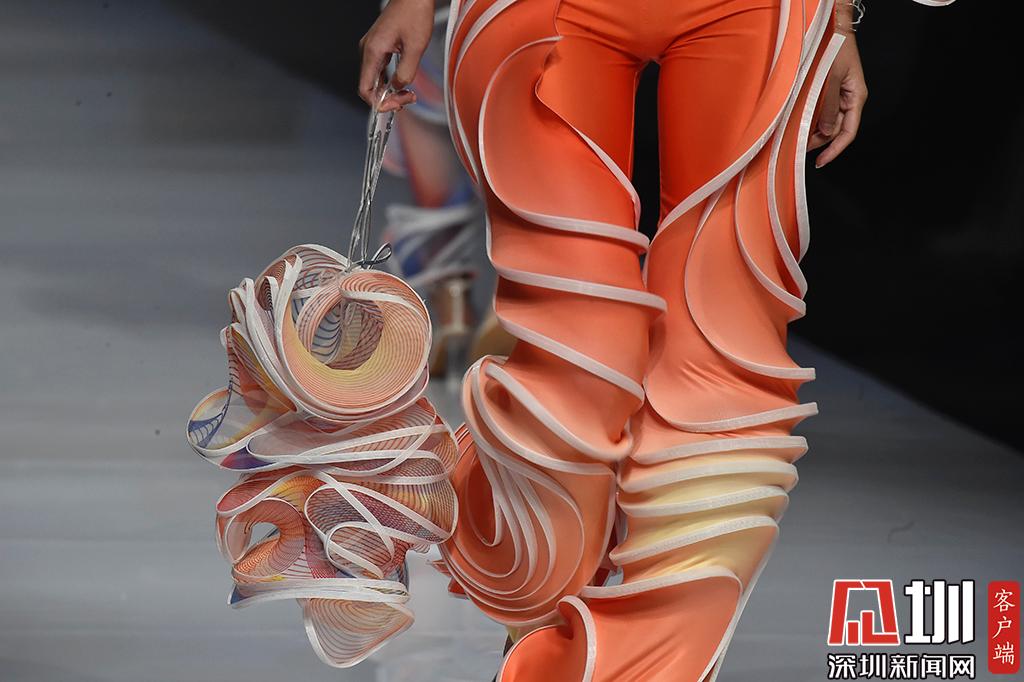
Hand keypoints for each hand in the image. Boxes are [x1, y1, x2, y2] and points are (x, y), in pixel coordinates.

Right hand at [358, 0, 434, 111]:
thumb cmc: (414, 13)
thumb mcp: (415, 47)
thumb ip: (406, 72)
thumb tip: (398, 87)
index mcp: (372, 51)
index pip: (365, 89)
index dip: (380, 103)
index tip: (398, 104)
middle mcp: (368, 50)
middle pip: (370, 87)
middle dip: (388, 98)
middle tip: (408, 98)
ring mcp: (372, 48)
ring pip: (376, 80)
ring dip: (390, 90)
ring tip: (409, 93)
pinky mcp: (380, 46)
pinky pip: (380, 70)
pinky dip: (391, 80)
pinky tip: (404, 82)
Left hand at [810, 34, 866, 167]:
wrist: (830, 28)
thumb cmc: (834, 47)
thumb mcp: (829, 78)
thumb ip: (827, 107)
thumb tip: (825, 132)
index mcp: (856, 96)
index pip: (848, 132)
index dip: (835, 150)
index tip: (821, 162)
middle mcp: (848, 98)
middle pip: (835, 130)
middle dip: (818, 141)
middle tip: (797, 149)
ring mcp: (838, 95)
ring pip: (826, 121)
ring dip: (812, 130)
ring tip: (794, 138)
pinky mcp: (827, 90)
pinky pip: (819, 110)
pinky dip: (808, 118)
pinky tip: (797, 123)